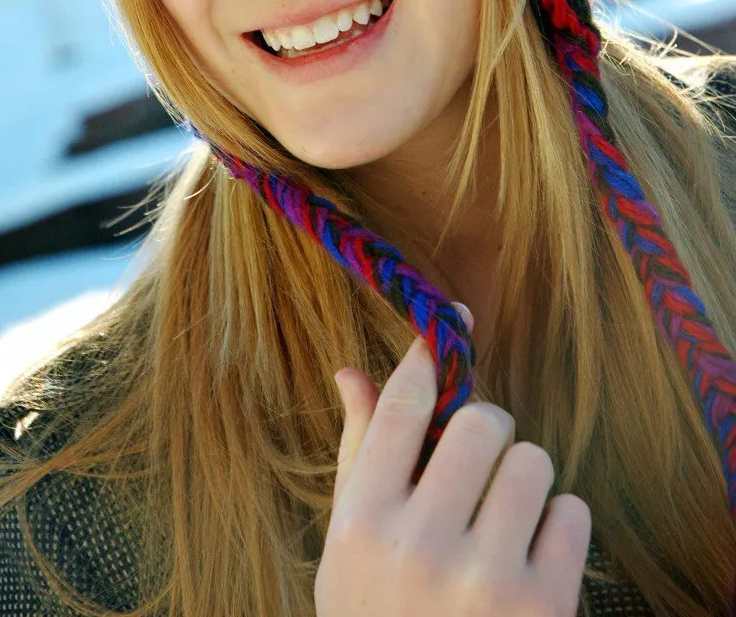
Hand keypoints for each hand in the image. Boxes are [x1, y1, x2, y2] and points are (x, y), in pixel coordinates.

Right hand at [316, 315, 590, 615]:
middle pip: (482, 422)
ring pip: (532, 461)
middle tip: (478, 461)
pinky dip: (558, 526)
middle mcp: (421, 547)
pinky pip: (573, 512)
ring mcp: (486, 580)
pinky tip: (530, 557)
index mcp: (364, 524)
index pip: (404, 408)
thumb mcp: (348, 548)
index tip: (450, 330)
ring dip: (523, 479)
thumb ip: (357, 456)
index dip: (430, 356)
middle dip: (487, 430)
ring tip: (502, 518)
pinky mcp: (543, 607)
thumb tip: (351, 371)